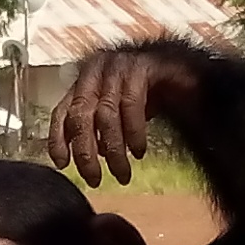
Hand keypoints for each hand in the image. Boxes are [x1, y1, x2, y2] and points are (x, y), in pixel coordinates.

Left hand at [47, 44, 197, 186]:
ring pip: (106, 114)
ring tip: (122, 172)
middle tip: (94, 179)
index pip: (62, 112)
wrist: (186, 70)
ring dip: (113, 150)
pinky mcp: (142, 65)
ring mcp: (118, 65)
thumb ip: (98, 129)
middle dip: (85, 152)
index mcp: (85, 82)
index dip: (58, 140)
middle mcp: (96, 70)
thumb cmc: (149, 93)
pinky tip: (138, 150)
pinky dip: (133, 132)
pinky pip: (131, 104)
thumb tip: (90, 154)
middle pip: (81, 116)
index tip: (62, 164)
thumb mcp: (117, 114)